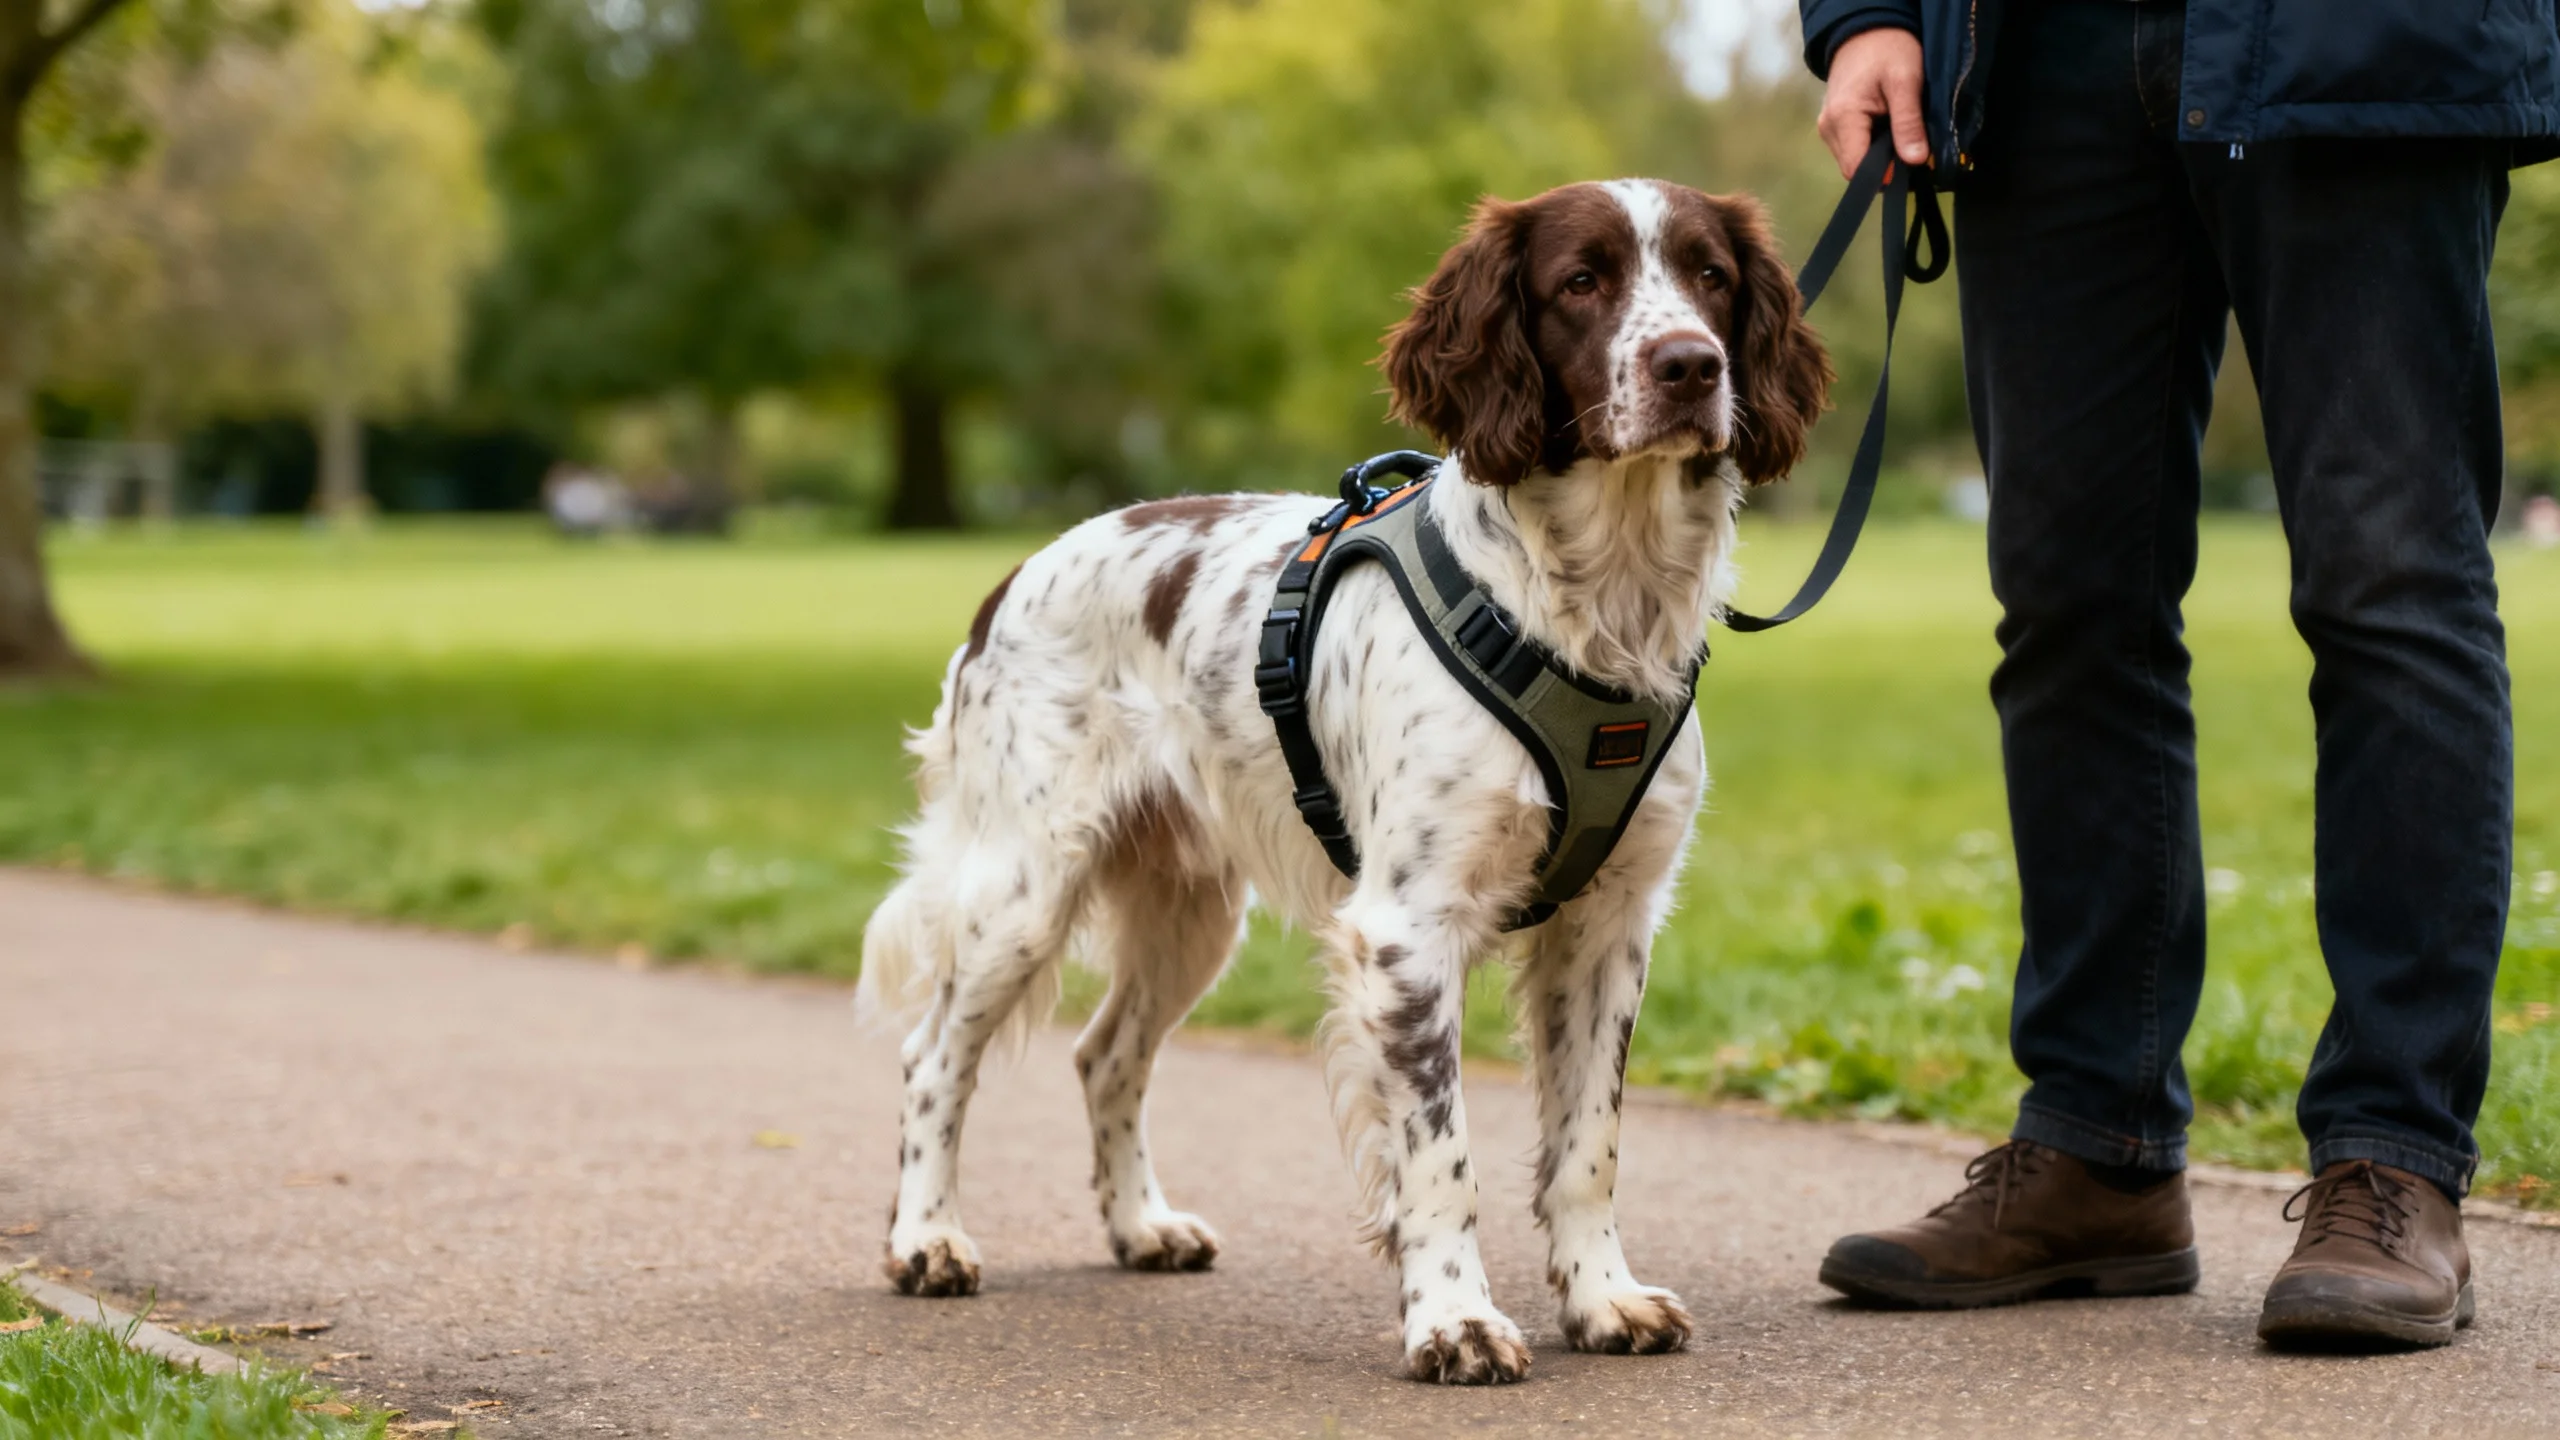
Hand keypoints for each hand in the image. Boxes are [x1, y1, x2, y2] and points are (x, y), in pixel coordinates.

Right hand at [1817, 28, 1928, 178]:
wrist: (1866, 30)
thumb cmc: (1888, 49)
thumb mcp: (1905, 80)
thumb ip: (1908, 121)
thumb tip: (1915, 160)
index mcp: (1843, 119)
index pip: (1857, 170)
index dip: (1885, 174)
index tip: (1909, 163)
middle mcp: (1828, 128)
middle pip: (1855, 167)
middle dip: (1884, 164)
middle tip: (1910, 142)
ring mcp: (1828, 127)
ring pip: (1855, 160)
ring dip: (1879, 154)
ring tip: (1898, 129)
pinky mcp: (1833, 125)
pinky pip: (1854, 148)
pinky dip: (1873, 145)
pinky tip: (1887, 127)